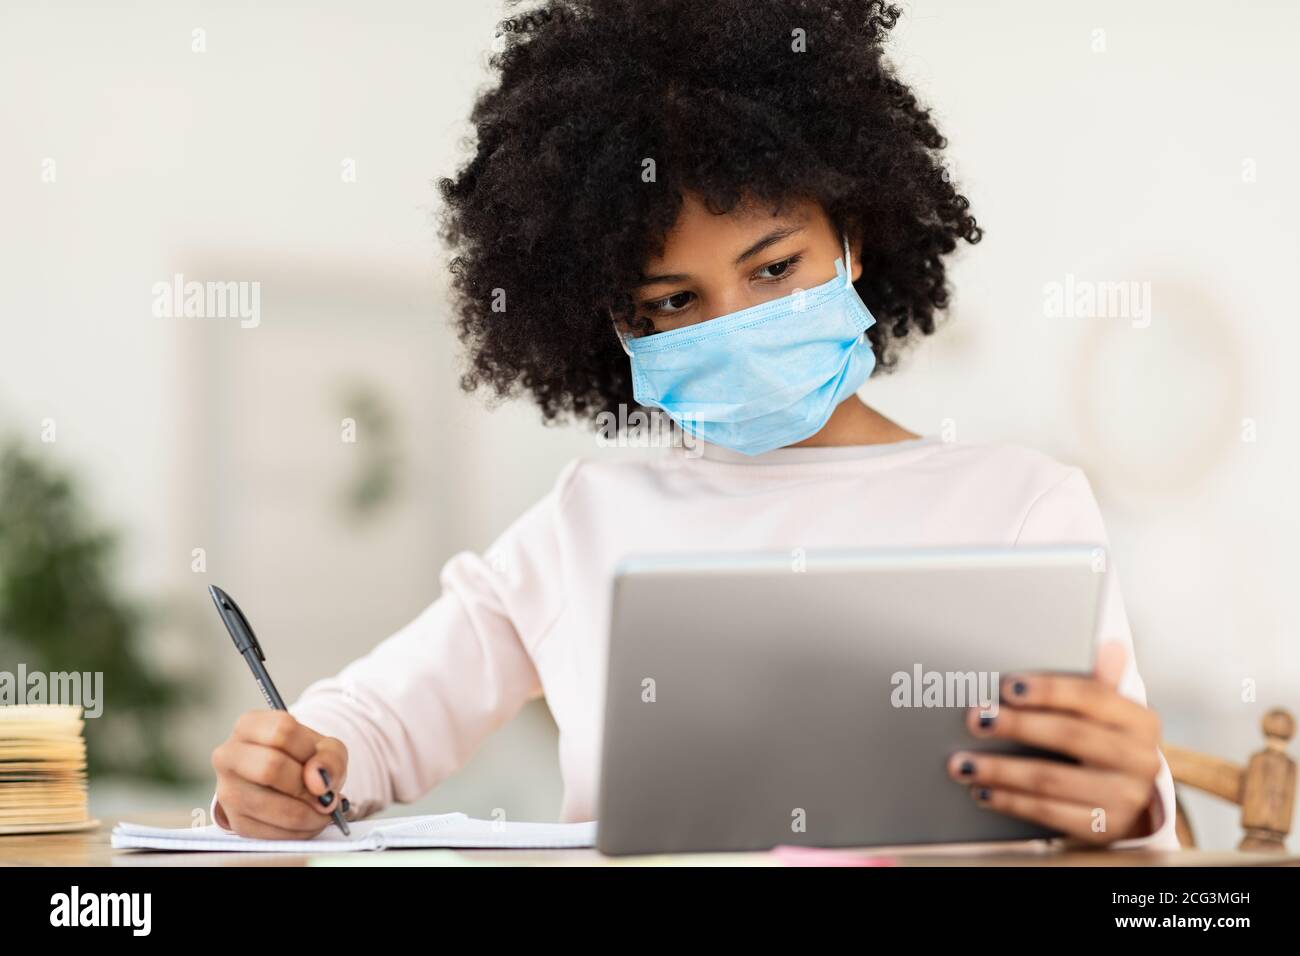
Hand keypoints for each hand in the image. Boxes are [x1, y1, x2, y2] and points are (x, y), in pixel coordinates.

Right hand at [210, 711, 349, 838]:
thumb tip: (318, 781)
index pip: (282, 731)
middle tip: (325, 796)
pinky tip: (308, 821)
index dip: (309, 751)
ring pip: (269, 805)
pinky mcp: (235, 821)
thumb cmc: (304, 758)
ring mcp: (227, 790)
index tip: (322, 765)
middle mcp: (228, 755)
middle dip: (306, 786)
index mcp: (249, 725)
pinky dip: (298, 832)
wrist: (286, 783)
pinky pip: (269, 832)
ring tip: (322, 811)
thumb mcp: (326, 748)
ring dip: (307, 815)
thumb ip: (330, 757)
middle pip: (270, 767)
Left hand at [947, 641, 1163, 844]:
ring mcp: (1125, 798)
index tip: (1007, 686)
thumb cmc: (1107, 745)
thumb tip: (1109, 645)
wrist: (1133, 802)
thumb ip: (1097, 683)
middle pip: (1068, 736)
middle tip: (975, 719)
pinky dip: (1010, 801)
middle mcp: (1140, 759)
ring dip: (1000, 770)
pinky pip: (1048, 813)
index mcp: (1140, 720)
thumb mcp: (1108, 715)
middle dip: (1016, 726)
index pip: (1092, 696)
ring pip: (1051, 779)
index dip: (1048, 689)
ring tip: (962, 762)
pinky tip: (982, 791)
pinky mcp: (1105, 829)